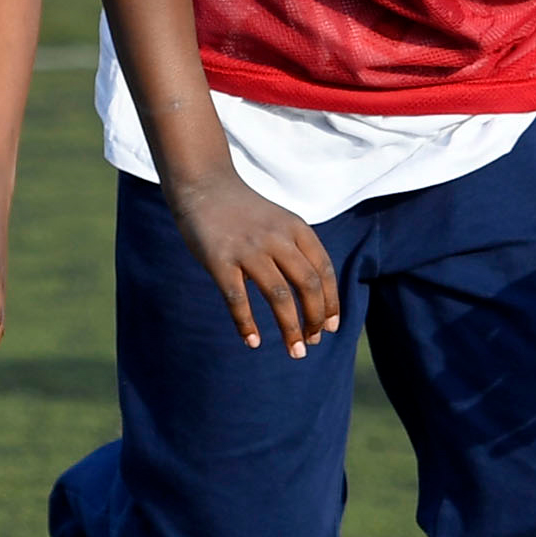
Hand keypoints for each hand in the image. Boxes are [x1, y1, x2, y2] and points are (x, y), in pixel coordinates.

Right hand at [165, 170, 337, 356]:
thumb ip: (296, 251)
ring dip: (290, 328)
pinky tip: (253, 342)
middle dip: (315, 319)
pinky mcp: (220, 260)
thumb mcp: (279, 222)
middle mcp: (277, 238)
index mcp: (296, 228)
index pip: (323, 270)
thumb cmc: (244, 212)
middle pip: (307, 285)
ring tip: (296, 351)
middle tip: (313, 343)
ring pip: (279, 296)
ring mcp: (248, 249)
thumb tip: (314, 298)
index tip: (331, 327)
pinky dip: (247, 324)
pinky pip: (237, 299)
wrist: (203, 185)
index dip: (331, 302)